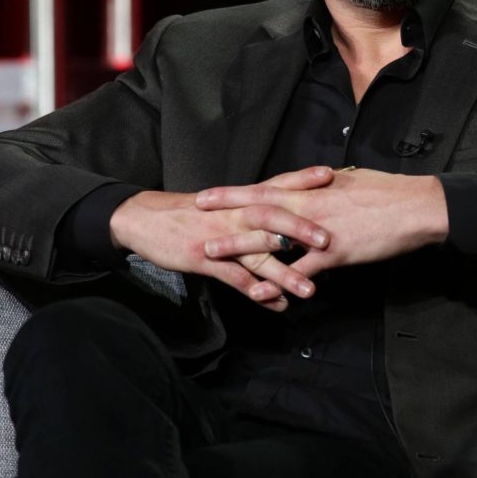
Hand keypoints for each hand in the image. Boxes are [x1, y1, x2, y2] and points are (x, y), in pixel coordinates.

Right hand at [110, 166, 333, 309]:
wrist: (144, 219)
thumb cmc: (190, 213)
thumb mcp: (223, 205)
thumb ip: (253, 208)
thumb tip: (285, 216)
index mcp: (240, 200)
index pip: (276, 185)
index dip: (302, 180)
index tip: (332, 175)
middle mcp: (234, 216)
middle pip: (271, 217)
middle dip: (300, 228)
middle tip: (328, 240)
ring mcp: (220, 239)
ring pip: (257, 255)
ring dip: (284, 274)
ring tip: (309, 290)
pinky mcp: (205, 260)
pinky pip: (234, 278)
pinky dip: (254, 291)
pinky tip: (274, 303)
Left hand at [195, 168, 448, 278]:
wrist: (415, 207)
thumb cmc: (388, 192)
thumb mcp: (352, 183)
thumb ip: (327, 189)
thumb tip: (317, 187)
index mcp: (312, 189)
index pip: (264, 187)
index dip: (234, 191)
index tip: (208, 194)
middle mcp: (308, 206)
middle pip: (256, 207)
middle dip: (223, 213)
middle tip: (193, 216)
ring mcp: (316, 230)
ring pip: (268, 238)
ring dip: (238, 246)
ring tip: (209, 253)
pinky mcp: (332, 253)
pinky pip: (299, 271)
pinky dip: (278, 283)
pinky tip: (261, 294)